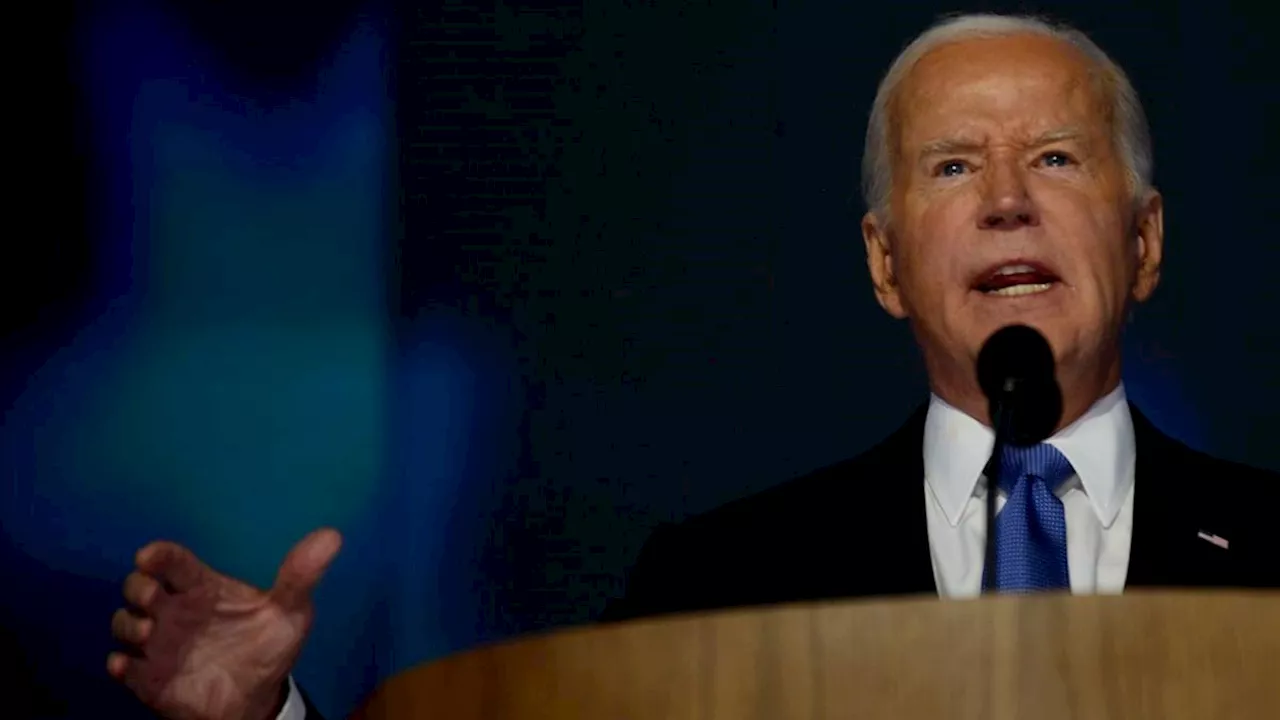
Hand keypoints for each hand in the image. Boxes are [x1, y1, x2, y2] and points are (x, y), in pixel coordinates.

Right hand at [108, 529, 341, 719]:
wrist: (257, 698)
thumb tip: (332, 536)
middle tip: (153, 600)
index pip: (174, 562)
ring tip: (148, 635)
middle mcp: (176, 609)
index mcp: (203, 588)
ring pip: (124, 621)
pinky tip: (129, 667)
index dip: (159, 554)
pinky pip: (121, 665)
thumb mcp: (291, 611)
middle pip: (139, 586)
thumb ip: (302, 575)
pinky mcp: (149, 676)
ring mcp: (159, 643)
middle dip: (138, 588)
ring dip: (128, 624)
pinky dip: (120, 663)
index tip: (150, 556)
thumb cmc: (268, 647)